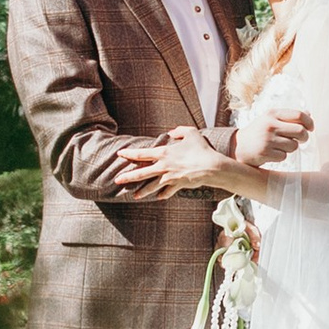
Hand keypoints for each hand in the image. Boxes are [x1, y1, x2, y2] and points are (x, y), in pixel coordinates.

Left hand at [121, 125, 240, 195]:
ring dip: (142, 192)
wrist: (211, 167)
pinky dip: (163, 195)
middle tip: (117, 180)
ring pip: (152, 186)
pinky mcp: (178, 185)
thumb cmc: (201, 149)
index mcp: (164, 153)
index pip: (142, 153)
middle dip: (128, 177)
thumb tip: (171, 132)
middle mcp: (164, 167)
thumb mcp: (191, 133)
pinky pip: (168, 192)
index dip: (130, 154)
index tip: (120, 154)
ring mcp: (170, 178)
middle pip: (142, 173)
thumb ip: (179, 130)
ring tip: (134, 196)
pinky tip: (158, 197)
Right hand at [236, 102, 311, 169]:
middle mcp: (270, 125)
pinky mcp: (265, 153)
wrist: (237, 146)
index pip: (298, 115)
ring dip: (291, 148)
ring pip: (294, 146)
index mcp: (272, 114)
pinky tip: (272, 153)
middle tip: (302, 140)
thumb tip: (308, 114)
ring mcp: (267, 139)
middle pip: (300, 131)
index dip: (309, 122)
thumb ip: (288, 117)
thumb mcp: (270, 119)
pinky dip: (281, 156)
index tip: (311, 128)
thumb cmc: (258, 132)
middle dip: (304, 138)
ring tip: (281, 146)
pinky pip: (284, 156)